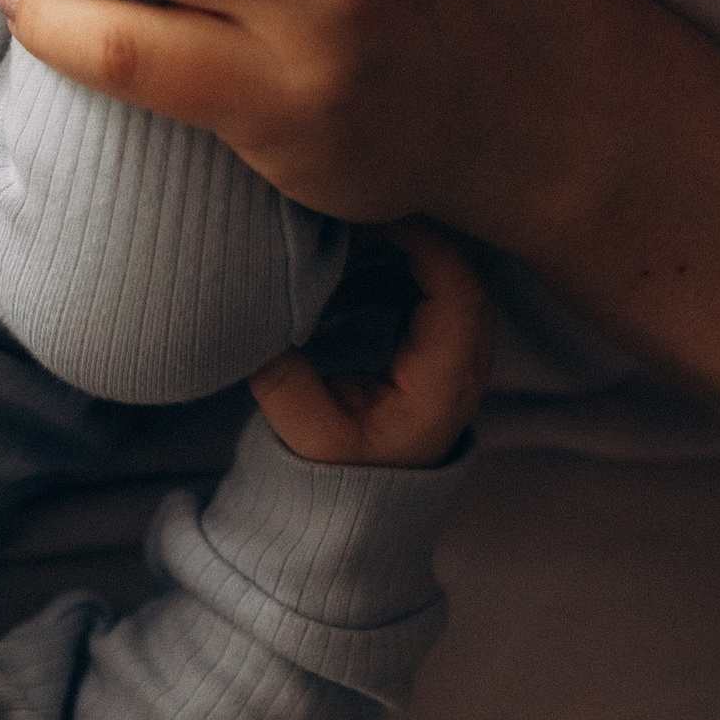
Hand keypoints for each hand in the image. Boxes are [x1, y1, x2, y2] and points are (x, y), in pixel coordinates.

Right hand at [249, 226, 495, 467]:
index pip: (459, 287)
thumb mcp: (307, 434)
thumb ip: (283, 378)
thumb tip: (255, 314)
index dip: (423, 240)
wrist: (362, 510)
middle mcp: (464, 363)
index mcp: (446, 380)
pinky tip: (344, 267)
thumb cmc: (339, 475)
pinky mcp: (436, 350)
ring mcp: (455, 355)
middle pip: (460, 269)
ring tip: (343, 232)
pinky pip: (428, 289)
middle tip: (351, 209)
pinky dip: (391, 267)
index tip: (370, 214)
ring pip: (445, 274)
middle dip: (408, 230)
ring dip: (398, 247)